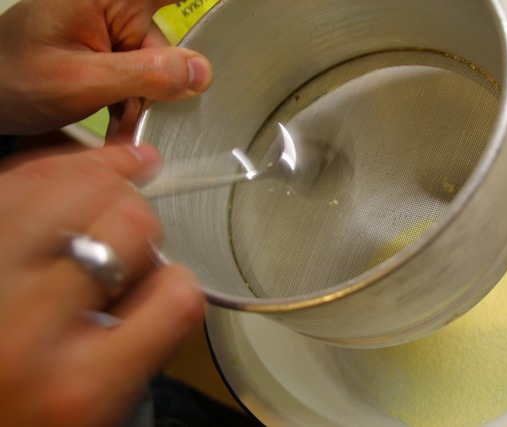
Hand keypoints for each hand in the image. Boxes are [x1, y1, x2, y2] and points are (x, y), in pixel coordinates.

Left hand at [0, 0, 213, 135]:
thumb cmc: (11, 78)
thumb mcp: (82, 81)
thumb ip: (145, 76)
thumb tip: (200, 72)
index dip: (202, 4)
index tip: (238, 11)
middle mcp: (112, 6)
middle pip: (166, 43)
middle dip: (159, 85)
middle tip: (139, 114)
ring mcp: (111, 29)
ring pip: (155, 69)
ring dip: (142, 103)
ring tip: (117, 127)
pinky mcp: (109, 51)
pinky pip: (139, 78)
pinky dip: (132, 105)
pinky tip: (117, 124)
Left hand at [0, 143, 203, 426]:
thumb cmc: (35, 406)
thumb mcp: (108, 396)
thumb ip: (154, 335)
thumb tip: (174, 270)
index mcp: (81, 381)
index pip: (175, 297)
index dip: (181, 281)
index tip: (169, 280)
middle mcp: (27, 329)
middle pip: (125, 222)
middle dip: (142, 221)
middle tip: (136, 233)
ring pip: (69, 182)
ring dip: (105, 178)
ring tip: (120, 174)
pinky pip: (17, 178)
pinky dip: (56, 165)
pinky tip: (76, 171)